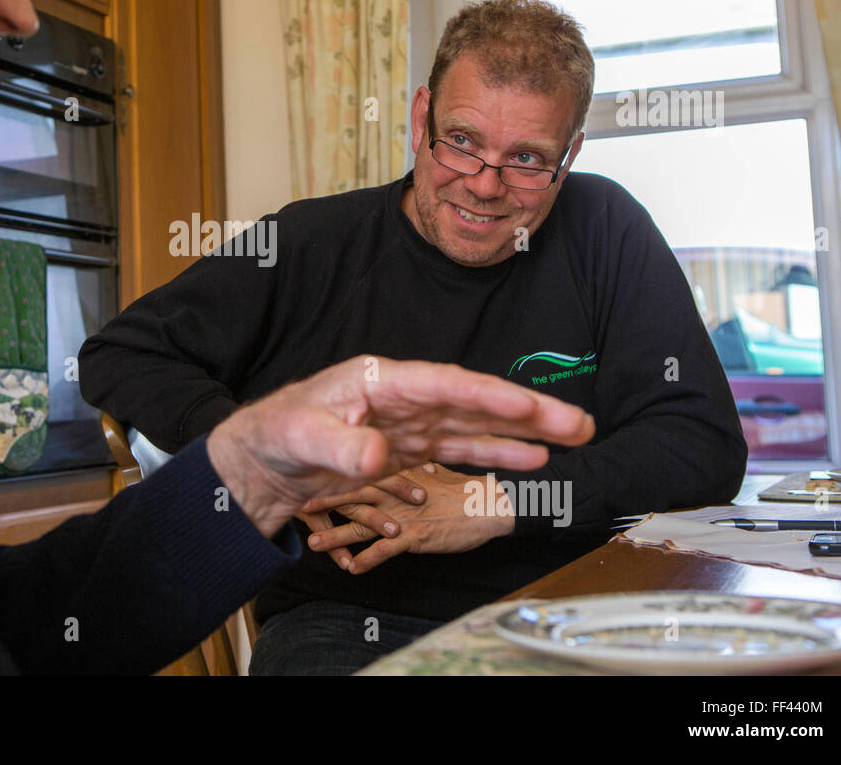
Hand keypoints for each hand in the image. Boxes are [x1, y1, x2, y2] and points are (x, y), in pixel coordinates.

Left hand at [205, 356, 593, 537]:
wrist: (262, 460)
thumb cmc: (276, 435)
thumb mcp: (301, 436)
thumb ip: (342, 446)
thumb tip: (378, 456)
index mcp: (379, 380)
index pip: (443, 384)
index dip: (486, 395)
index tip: (527, 405)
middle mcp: (402, 396)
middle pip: (473, 401)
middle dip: (526, 412)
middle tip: (578, 424)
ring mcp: (408, 422)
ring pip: (474, 425)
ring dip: (521, 434)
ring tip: (571, 440)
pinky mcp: (407, 447)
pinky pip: (459, 448)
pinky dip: (494, 453)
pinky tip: (529, 460)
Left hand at [300, 463, 513, 571]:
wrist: (494, 503)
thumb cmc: (468, 489)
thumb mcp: (437, 472)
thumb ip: (417, 470)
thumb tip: (409, 466)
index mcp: (397, 470)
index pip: (359, 469)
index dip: (334, 475)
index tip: (310, 478)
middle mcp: (395, 489)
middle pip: (352, 494)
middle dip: (324, 503)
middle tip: (298, 508)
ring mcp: (403, 512)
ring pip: (361, 523)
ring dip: (337, 536)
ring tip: (313, 544)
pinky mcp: (415, 534)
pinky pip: (385, 549)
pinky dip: (369, 559)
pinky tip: (354, 569)